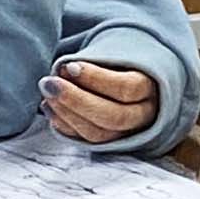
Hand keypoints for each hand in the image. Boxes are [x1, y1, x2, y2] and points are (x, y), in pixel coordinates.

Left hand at [44, 57, 160, 144]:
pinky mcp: (110, 143)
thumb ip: (98, 61)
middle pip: (113, 116)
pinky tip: (49, 107)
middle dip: (76, 100)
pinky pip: (86, 141)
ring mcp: (128, 133)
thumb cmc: (125, 64)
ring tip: (47, 94)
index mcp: (152, 88)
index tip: (70, 66)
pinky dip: (64, 125)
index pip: (128, 88)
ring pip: (98, 133)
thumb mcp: (121, 55)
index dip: (97, 79)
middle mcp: (144, 115)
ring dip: (66, 114)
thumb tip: (65, 70)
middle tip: (48, 83)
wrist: (139, 83)